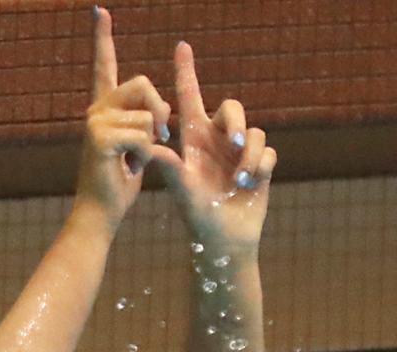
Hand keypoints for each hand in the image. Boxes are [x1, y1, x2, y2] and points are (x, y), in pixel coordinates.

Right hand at [75, 7, 170, 231]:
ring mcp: (94, 123)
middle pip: (142, 83)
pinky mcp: (99, 139)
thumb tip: (161, 110)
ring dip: (152, 141)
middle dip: (159, 110)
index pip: (104, 67)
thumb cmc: (118, 184)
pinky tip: (128, 168)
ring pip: (147, 114)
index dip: (103, 39)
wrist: (100, 213)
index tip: (100, 11)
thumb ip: (144, 121)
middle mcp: (94, 110)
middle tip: (158, 136)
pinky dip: (144, 155)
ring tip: (133, 161)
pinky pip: (143, 134)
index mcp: (102, 109)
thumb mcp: (136, 146)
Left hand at [152, 43, 276, 250]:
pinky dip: (261, 166)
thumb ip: (168, 167)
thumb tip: (148, 147)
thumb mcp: (180, 189)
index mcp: (193, 140)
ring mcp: (239, 152)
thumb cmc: (197, 216)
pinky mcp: (260, 164)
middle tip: (233, 142)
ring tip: (239, 178)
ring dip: (249, 154)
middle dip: (236, 121)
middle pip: (232, 107)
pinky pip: (268, 151)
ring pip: (254, 131)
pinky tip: (250, 184)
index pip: (189, 99)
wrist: (223, 239)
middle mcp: (216, 140)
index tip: (181, 46)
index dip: (186, 72)